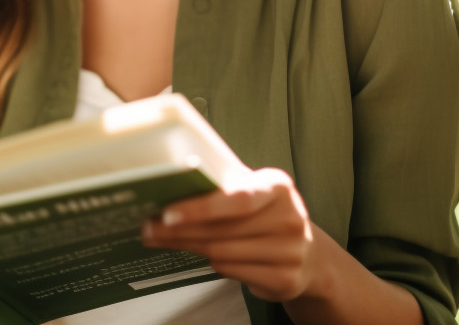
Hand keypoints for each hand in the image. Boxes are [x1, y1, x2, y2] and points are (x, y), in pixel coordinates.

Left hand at [141, 168, 318, 302]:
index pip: (237, 198)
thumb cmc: (267, 215)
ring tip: (161, 239)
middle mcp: (290, 218)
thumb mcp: (254, 191)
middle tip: (149, 227)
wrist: (308, 254)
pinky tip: (200, 254)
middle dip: (179, 230)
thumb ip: (224, 185)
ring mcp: (291, 252)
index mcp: (278, 188)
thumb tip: (172, 179)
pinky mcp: (285, 280)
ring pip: (222, 252)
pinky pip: (232, 271)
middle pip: (223, 230)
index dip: (201, 207)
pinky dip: (212, 263)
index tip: (167, 212)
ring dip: (187, 246)